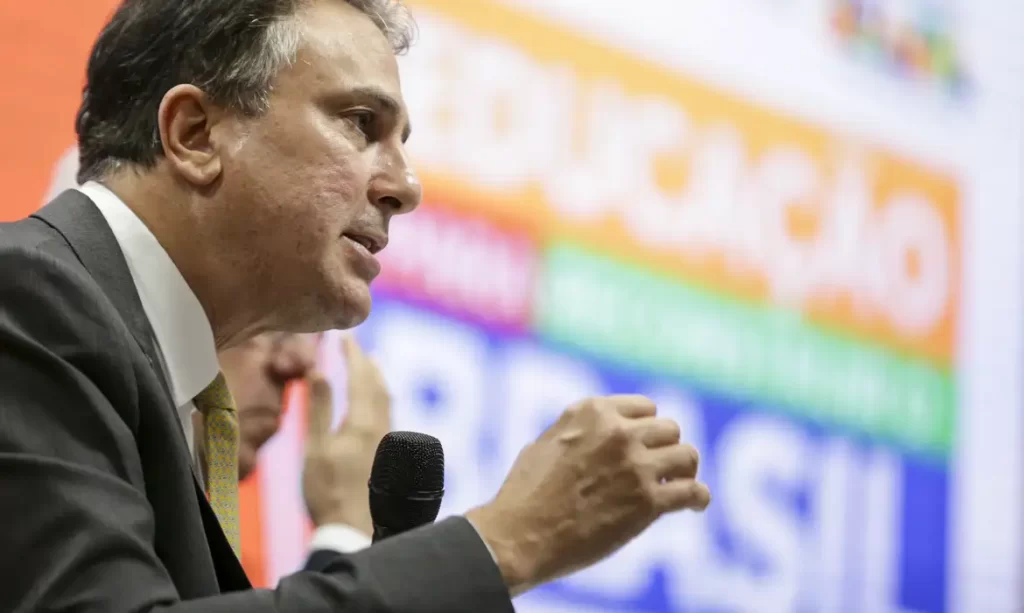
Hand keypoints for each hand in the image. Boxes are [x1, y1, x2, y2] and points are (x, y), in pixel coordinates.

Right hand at [303, 336, 391, 534]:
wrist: (351, 528)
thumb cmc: (327, 490)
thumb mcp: (315, 448)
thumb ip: (318, 408)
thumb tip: (320, 371)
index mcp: (362, 421)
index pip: (360, 376)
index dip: (352, 354)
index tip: (345, 337)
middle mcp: (380, 427)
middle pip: (377, 385)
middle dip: (366, 362)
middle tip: (356, 346)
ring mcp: (386, 440)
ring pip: (386, 399)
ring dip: (377, 378)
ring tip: (372, 365)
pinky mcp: (387, 453)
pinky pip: (387, 413)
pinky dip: (381, 397)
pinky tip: (376, 403)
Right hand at [465, 395, 709, 593]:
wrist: (520, 535)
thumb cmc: (525, 493)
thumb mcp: (547, 441)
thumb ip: (580, 430)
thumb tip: (599, 430)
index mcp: (594, 411)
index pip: (645, 408)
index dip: (648, 428)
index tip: (646, 445)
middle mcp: (619, 432)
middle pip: (670, 429)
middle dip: (666, 448)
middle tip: (661, 468)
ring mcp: (636, 466)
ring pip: (687, 456)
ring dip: (685, 471)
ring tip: (679, 485)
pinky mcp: (647, 502)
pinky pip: (693, 492)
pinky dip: (698, 498)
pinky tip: (695, 505)